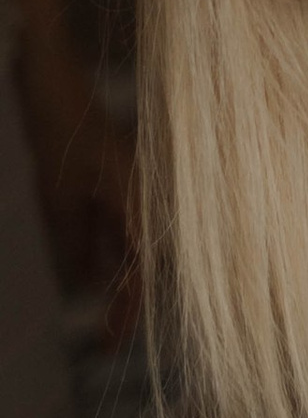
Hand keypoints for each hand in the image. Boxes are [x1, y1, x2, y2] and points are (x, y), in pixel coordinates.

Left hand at [16, 29, 134, 317]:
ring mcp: (131, 180)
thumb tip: (84, 286)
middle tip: (106, 342)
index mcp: (137, 194)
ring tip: (99, 316)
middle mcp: (143, 189)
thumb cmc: (60, 127)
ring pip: (130, 241)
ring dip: (116, 277)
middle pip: (142, 257)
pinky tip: (89, 270)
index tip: (110, 346)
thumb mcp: (57, 195)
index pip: (139, 267)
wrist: (54, 71)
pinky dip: (105, 249)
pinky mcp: (114, 173)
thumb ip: (75, 242)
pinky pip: (117, 222)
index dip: (127, 311)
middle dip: (126, 301)